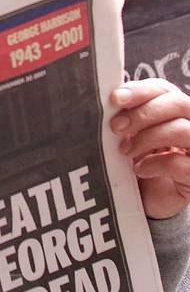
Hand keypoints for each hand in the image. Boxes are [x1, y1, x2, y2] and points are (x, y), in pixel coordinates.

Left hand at [110, 79, 189, 218]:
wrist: (141, 201)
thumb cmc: (133, 162)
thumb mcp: (126, 136)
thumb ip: (123, 116)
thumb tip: (108, 100)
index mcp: (172, 110)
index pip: (163, 89)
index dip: (140, 90)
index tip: (114, 99)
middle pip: (179, 103)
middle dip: (143, 113)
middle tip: (115, 127)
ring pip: (183, 130)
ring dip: (148, 138)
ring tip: (124, 151)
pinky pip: (182, 164)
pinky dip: (156, 165)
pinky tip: (139, 170)